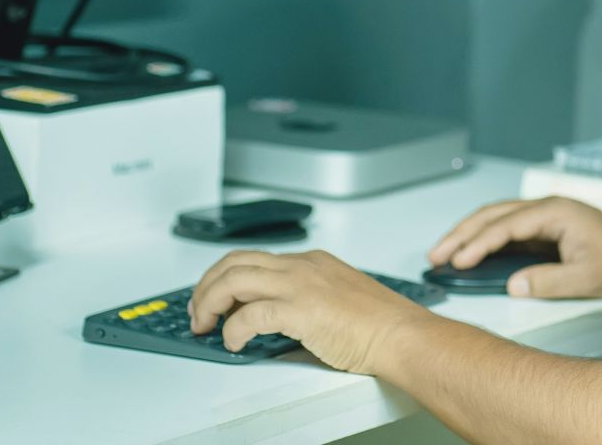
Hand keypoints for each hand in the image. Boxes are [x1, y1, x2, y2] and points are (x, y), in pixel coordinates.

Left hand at [188, 249, 434, 375]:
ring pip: (234, 279)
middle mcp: (302, 266)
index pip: (253, 258)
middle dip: (207, 286)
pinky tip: (233, 342)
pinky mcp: (301, 309)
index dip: (225, 278)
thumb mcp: (336, 299)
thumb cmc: (379, 325)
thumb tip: (270, 319)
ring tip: (205, 324)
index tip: (215, 298)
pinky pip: (250, 314)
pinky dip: (234, 329)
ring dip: (210, 302)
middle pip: (235, 262)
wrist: (402, 335)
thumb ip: (304, 301)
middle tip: (199, 312)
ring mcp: (301, 284)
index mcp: (311, 262)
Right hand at [426, 196, 601, 298]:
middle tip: (436, 255)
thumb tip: (512, 285)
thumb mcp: (587, 279)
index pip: (506, 225)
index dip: (478, 243)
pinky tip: (471, 253)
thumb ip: (548, 281)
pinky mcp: (546, 229)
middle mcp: (547, 208)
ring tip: (445, 253)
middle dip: (462, 234)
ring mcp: (545, 217)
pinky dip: (485, 239)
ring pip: (497, 219)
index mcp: (555, 212)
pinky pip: (508, 229)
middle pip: (494, 215)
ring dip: (469, 234)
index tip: (458, 261)